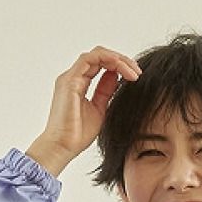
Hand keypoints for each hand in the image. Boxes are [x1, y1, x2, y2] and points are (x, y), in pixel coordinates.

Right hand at [36, 47, 141, 165]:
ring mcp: (70, 77)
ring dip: (117, 59)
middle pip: (100, 57)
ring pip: (96, 54)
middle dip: (121, 61)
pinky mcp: (69, 81)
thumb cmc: (77, 135)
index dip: (119, 66)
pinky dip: (107, 59)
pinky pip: (90, 59)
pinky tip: (121, 68)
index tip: (135, 77)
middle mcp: (73, 77)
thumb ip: (106, 92)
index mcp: (79, 84)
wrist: (63, 147)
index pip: (100, 65)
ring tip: (133, 72)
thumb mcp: (99, 110)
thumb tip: (117, 78)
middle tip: (138, 72)